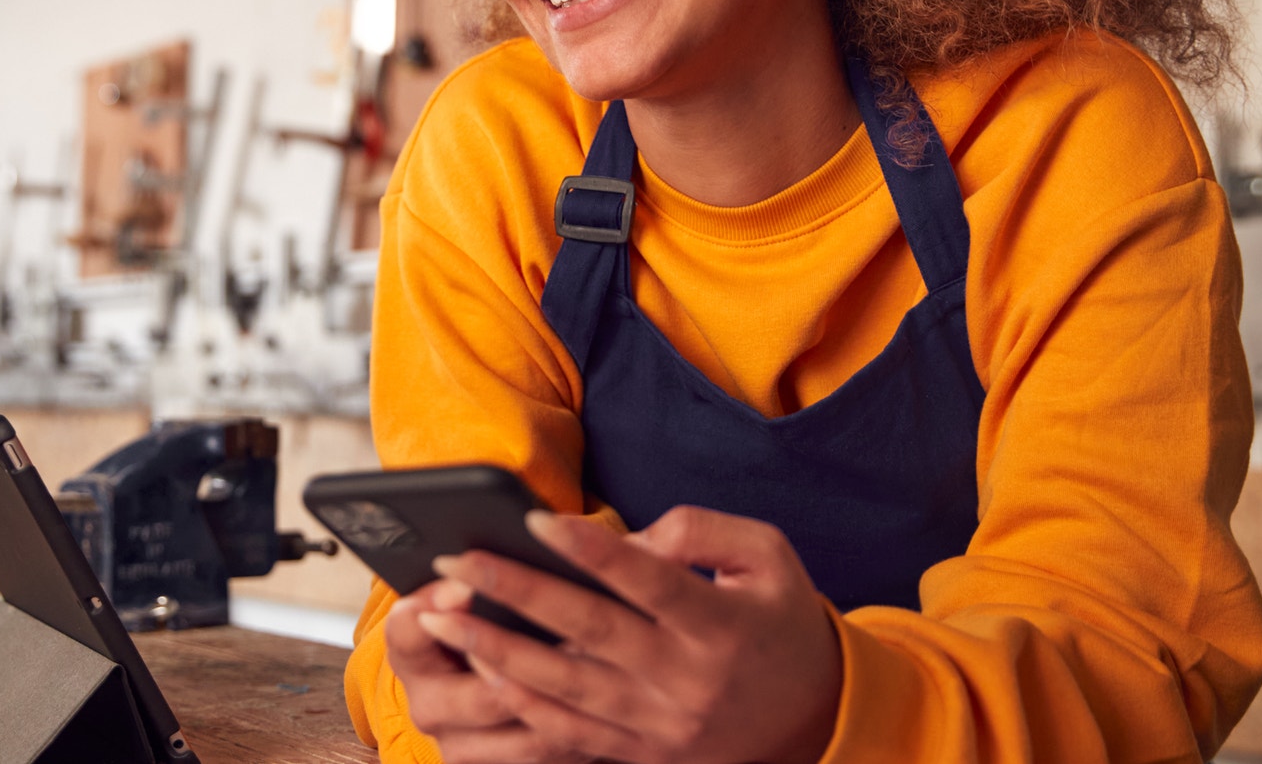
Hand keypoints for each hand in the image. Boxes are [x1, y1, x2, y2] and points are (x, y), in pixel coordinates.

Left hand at [415, 507, 843, 763]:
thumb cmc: (782, 622)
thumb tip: (629, 536)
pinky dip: (523, 703)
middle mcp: (684, 679)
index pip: (644, 581)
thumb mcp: (768, 558)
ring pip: (565, 687)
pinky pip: (571, 733)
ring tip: (442, 619)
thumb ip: (702, 531)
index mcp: (718, 625)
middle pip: (588, 631)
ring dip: (497, 651)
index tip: (535, 521)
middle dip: (514, 592)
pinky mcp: (643, 753)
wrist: (819, 720)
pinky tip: (482, 672)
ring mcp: (659, 723)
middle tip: (455, 561)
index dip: (589, 549)